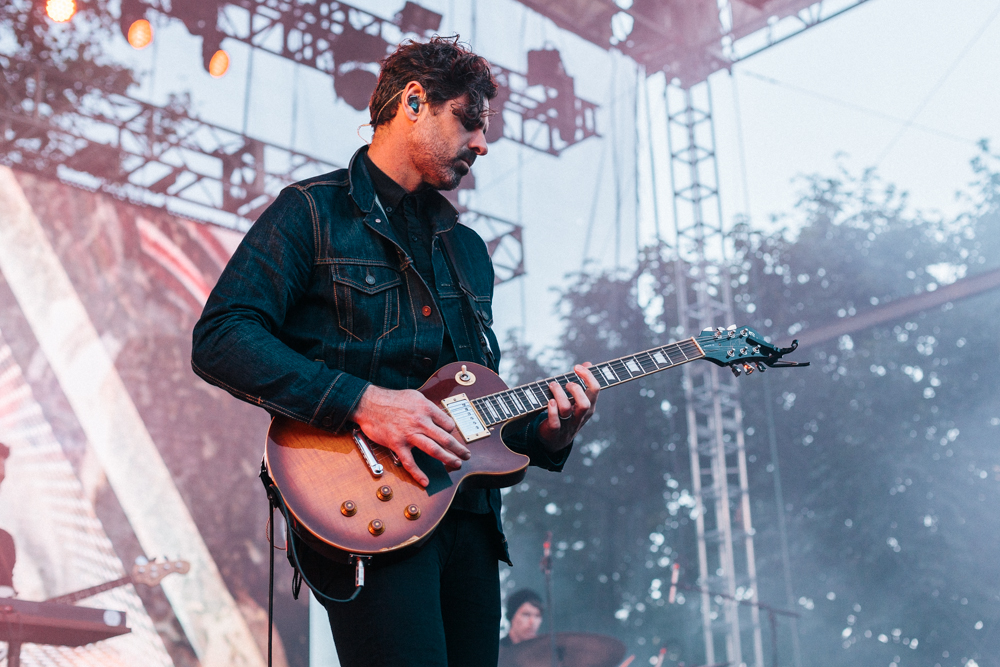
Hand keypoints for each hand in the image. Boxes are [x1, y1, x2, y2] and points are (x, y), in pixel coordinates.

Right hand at [351, 385, 470, 486]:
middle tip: (466, 455)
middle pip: (446, 438)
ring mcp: (410, 434)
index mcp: (426, 408)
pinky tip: (425, 481)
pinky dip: (418, 474)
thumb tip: (439, 417)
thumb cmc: (391, 399)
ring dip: (448, 459)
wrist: (369, 403)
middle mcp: (421, 422)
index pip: (448, 423)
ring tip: (456, 464)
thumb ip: (428, 407)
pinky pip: (410, 462)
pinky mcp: (398, 444)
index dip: (452, 431)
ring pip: (434, 450)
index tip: (452, 436)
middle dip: (459, 448)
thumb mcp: (415, 396)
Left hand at [537, 363, 600, 451]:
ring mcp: (568, 424)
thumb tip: (588, 364)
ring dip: (558, 394)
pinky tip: (549, 402)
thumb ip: (583, 381)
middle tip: (566, 383)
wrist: (556, 440)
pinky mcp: (555, 431)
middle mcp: (580, 416)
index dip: (587, 376)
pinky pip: (555, 422)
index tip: (577, 367)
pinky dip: (552, 411)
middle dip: (575, 389)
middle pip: (584, 403)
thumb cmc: (567, 414)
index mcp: (589, 406)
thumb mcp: (577, 399)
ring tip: (552, 386)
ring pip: (566, 409)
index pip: (595, 390)